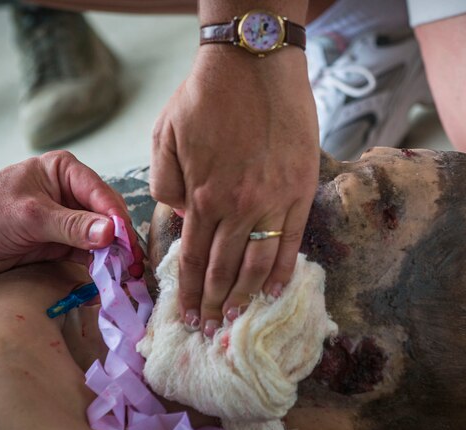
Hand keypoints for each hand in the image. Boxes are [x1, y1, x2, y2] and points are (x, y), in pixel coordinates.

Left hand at [0, 150, 143, 277]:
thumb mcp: (30, 217)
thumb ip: (72, 225)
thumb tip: (111, 233)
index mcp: (65, 171)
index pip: (102, 194)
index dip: (118, 219)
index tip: (128, 244)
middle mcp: (72, 192)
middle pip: (108, 217)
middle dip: (121, 241)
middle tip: (134, 266)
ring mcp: (69, 219)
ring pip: (103, 238)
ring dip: (114, 257)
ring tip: (128, 277)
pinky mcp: (63, 243)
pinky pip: (89, 255)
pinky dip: (99, 268)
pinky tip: (110, 281)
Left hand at [150, 46, 319, 336]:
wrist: (254, 63)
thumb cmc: (204, 97)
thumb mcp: (164, 137)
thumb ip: (166, 184)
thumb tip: (178, 219)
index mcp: (203, 196)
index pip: (194, 258)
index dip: (190, 291)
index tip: (188, 317)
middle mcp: (239, 207)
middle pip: (225, 268)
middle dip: (216, 303)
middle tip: (212, 329)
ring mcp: (274, 201)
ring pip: (259, 262)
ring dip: (248, 295)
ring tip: (240, 319)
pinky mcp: (301, 190)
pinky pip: (292, 240)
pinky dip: (283, 269)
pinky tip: (274, 291)